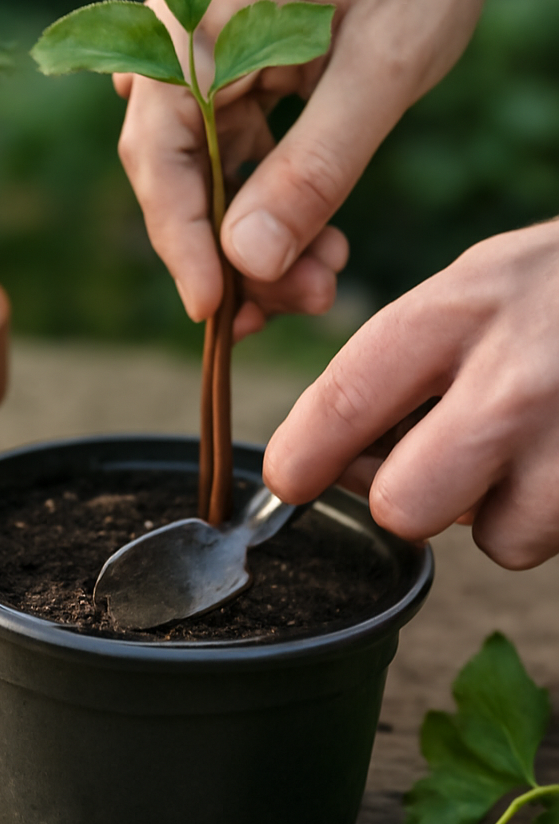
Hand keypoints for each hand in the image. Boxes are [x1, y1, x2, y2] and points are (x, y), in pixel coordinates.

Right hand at [115, 0, 490, 329]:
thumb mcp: (381, 71)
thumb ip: (314, 168)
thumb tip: (245, 262)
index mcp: (195, 16)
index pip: (157, 145)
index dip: (179, 235)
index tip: (211, 308)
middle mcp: (178, 38)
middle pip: (175, 170)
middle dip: (228, 250)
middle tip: (296, 304)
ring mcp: (202, 61)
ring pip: (205, 177)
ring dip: (254, 239)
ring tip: (320, 283)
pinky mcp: (232, 81)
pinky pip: (233, 162)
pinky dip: (271, 209)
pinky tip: (318, 246)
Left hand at [263, 222, 558, 568]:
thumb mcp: (481, 280)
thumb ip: (407, 357)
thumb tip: (334, 449)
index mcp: (461, 309)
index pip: (345, 397)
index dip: (302, 456)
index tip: (290, 477)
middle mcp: (516, 379)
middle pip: (404, 504)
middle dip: (406, 497)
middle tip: (431, 464)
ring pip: (491, 539)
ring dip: (497, 512)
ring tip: (528, 446)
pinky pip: (550, 542)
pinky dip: (549, 516)